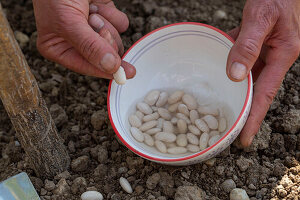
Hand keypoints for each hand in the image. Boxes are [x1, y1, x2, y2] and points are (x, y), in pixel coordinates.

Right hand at [32, 0, 135, 78]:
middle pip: (105, 56)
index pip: (86, 67)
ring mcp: (94, 29)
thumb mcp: (68, 23)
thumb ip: (89, 47)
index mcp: (60, 48)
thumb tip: (110, 67)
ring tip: (90, 11)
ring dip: (107, 25)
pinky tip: (97, 4)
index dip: (104, 70)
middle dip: (103, 39)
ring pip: (116, 41)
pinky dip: (113, 13)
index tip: (123, 74)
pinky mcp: (106, 17)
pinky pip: (121, 24)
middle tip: (94, 24)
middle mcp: (77, 42)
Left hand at [226, 0, 299, 146]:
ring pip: (247, 77)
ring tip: (219, 107)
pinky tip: (217, 69)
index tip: (244, 138)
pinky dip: (230, 64)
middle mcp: (275, 57)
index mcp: (282, 55)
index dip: (254, 118)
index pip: (265, 94)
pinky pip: (242, 59)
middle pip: (256, 91)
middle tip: (228, 130)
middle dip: (244, 111)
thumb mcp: (261, 18)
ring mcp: (266, 52)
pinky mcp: (257, 45)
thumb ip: (248, 45)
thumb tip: (236, 76)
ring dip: (235, 90)